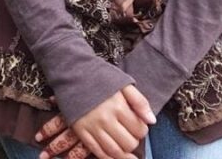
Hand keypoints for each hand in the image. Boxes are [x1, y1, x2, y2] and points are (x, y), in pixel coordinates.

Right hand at [37, 86, 154, 158]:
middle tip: (129, 133)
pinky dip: (108, 158)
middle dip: (133, 141)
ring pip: (115, 152)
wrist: (69, 71)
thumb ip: (139, 101)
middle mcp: (105, 119)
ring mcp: (91, 127)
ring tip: (125, 148)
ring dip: (124, 153)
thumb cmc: (97, 75)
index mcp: (117, 106)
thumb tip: (152, 121)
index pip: (139, 130)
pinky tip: (113, 155)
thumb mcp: (121, 82)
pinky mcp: (80, 131)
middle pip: (129, 143)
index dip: (142, 129)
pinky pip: (97, 152)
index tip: (137, 123)